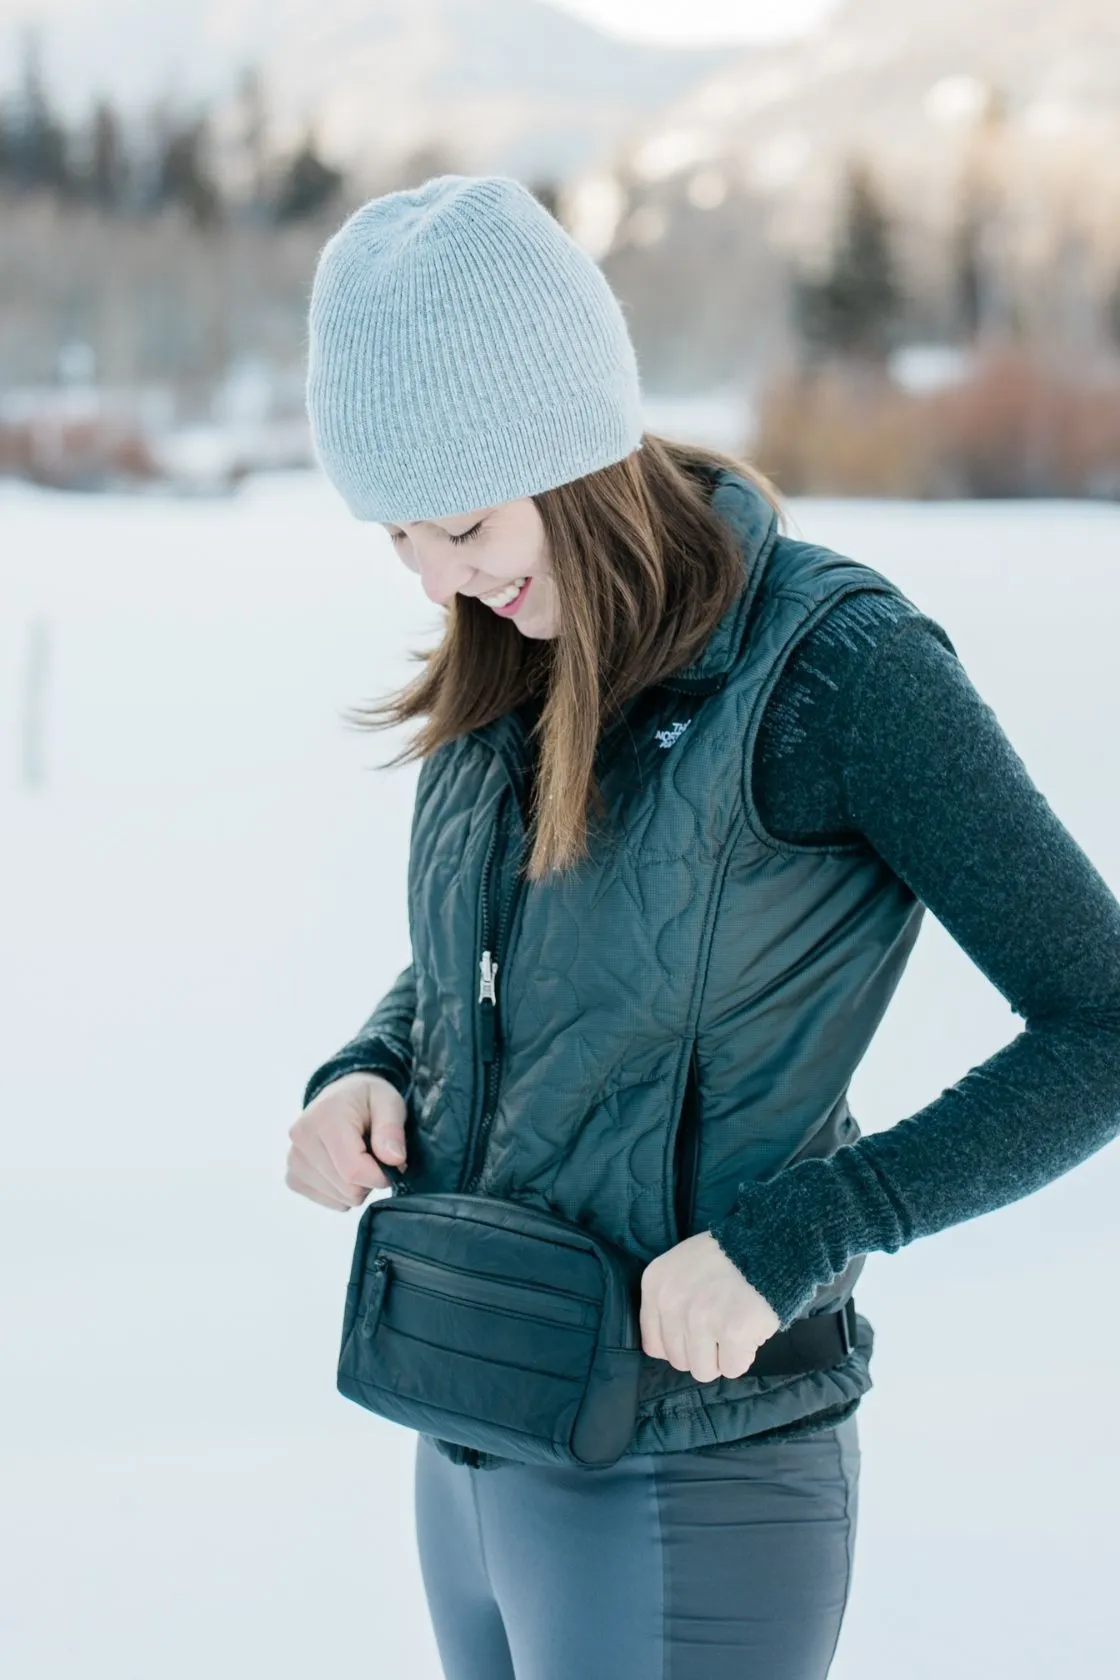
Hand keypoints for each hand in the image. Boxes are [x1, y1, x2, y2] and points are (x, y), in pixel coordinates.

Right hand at [285, 1071, 406, 1210]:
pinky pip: (328, 1202)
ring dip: (357, 1186)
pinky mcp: (293, 1177)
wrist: (340, 1097)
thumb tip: (394, 1160)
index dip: (381, 1176)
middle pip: (348, 1189)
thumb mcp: (389, 1102)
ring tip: (358, 1158)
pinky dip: (343, 1192)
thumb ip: (392, 1130)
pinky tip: (343, 1167)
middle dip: (370, 1179)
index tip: (392, 1163)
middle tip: (374, 1155)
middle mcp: (302, 1139)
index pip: (354, 1170)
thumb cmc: (366, 1099)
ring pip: (340, 1199)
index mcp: (325, 1118)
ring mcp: (293, 1160)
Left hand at [640, 1231, 780, 1382]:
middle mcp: (672, 1303)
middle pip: (679, 1360)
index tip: (696, 1334)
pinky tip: (749, 1331)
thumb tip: (670, 1346)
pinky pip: (732, 1369)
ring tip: (734, 1328)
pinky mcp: (732, 1332)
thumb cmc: (725, 1258)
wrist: (767, 1246)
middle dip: (703, 1351)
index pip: (654, 1345)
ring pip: (703, 1370)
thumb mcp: (681, 1266)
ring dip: (722, 1357)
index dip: (680, 1345)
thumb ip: (669, 1301)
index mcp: (655, 1285)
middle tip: (721, 1327)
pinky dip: (744, 1356)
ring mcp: (701, 1319)